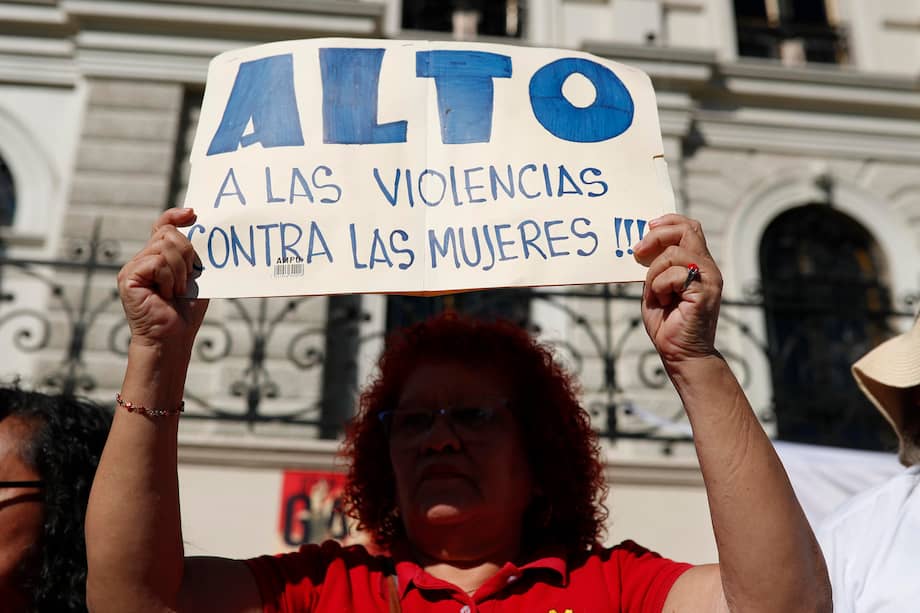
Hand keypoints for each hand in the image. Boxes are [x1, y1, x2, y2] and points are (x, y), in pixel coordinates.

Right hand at [117, 208, 208, 348]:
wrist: (172, 338)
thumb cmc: (185, 312)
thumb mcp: (195, 277)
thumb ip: (192, 256)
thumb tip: (200, 229)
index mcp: (157, 258)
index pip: (163, 226)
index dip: (175, 216)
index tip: (193, 213)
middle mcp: (142, 259)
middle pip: (168, 234)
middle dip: (187, 254)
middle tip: (186, 280)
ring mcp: (133, 267)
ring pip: (165, 246)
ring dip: (180, 271)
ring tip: (176, 291)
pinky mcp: (128, 276)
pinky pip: (157, 262)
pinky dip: (169, 278)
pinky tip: (166, 294)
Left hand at [633, 214, 722, 364]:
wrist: (680, 354)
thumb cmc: (668, 323)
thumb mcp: (656, 288)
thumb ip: (655, 267)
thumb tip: (642, 246)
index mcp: (697, 264)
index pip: (690, 228)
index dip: (668, 222)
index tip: (647, 227)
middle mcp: (707, 268)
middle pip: (687, 230)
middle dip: (657, 236)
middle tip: (637, 251)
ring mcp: (708, 279)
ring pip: (674, 253)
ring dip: (654, 272)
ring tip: (656, 293)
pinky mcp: (704, 292)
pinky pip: (674, 275)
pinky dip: (660, 287)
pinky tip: (663, 302)